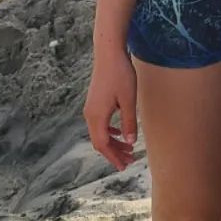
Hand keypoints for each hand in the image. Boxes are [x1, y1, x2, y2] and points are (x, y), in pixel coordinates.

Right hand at [83, 47, 138, 169]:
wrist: (108, 54)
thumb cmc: (120, 75)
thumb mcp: (129, 100)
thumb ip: (129, 122)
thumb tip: (130, 142)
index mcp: (97, 116)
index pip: (103, 145)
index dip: (113, 157)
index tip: (123, 166)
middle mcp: (90, 114)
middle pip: (100, 141)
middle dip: (114, 153)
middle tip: (129, 161)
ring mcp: (91, 108)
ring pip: (100, 133)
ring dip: (113, 143)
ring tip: (129, 149)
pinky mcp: (94, 102)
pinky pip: (100, 123)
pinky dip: (110, 132)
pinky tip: (121, 133)